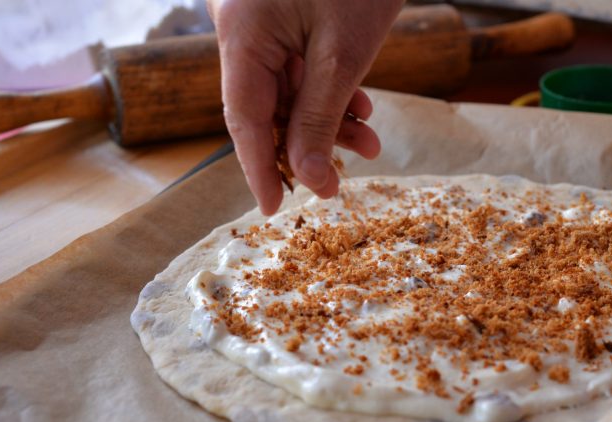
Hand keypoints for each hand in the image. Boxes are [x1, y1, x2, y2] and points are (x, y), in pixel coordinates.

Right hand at [208, 0, 402, 213]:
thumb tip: (312, 181)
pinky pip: (300, 69)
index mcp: (242, 35)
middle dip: (307, 145)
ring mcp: (263, 24)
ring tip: (370, 143)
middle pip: (264, 109)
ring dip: (327, 121)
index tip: (271, 211)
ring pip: (287, 92)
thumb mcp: (344, 53)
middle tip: (340, 181)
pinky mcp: (285, 19)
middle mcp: (243, 31)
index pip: (242, 120)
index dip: (259, 170)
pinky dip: (330, 93)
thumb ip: (322, 118)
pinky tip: (362, 109)